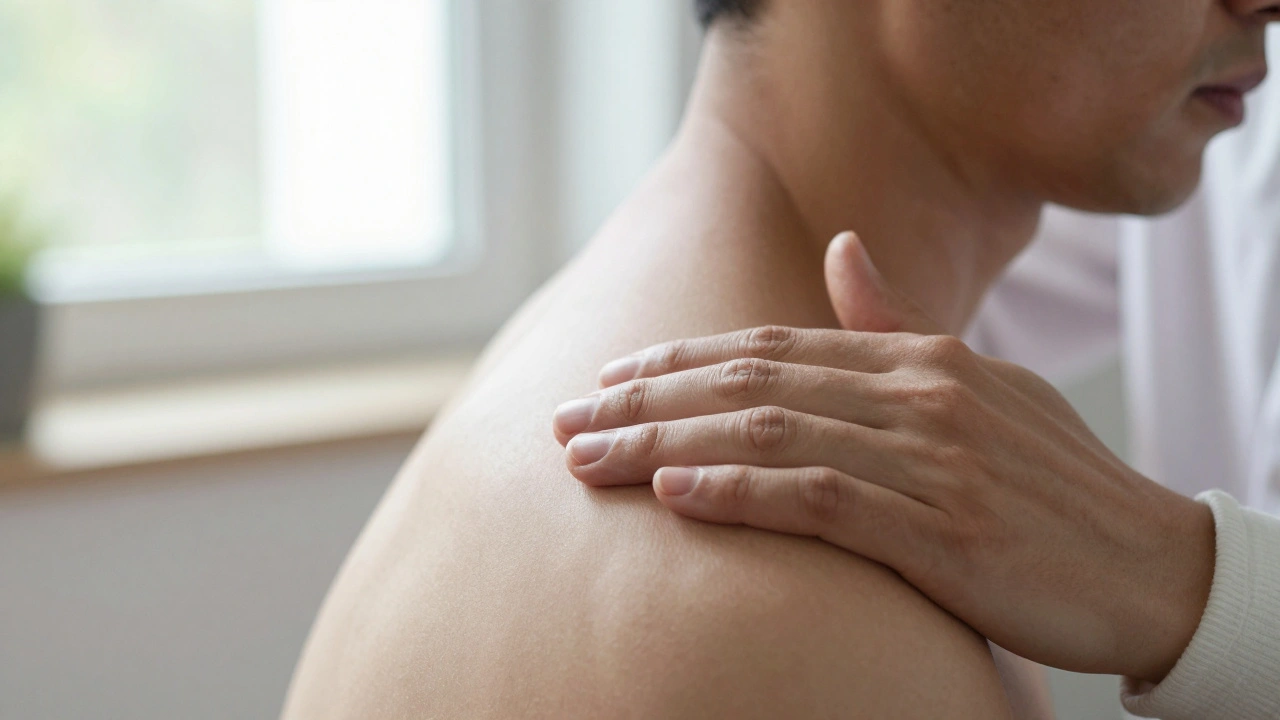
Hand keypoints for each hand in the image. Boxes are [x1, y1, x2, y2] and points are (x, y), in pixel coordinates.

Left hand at [552, 232, 1216, 682]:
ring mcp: (931, 459)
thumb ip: (896, 323)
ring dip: (664, 446)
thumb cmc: (1052, 482)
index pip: (772, 347)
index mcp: (921, 359)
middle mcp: (918, 394)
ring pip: (768, 438)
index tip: (609, 377)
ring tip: (587, 459)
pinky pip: (819, 501)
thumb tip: (840, 249)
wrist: (1153, 564)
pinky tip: (673, 497)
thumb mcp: (980, 382)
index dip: (680, 361)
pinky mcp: (941, 529)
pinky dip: (739, 494)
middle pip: (750, 385)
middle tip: (566, 420)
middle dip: (646, 401)